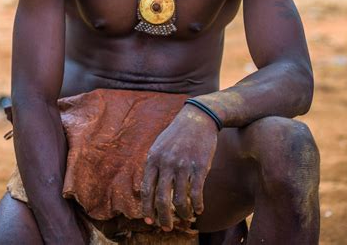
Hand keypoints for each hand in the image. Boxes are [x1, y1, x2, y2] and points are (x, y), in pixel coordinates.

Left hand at [140, 104, 217, 230]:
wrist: (198, 118)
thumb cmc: (177, 134)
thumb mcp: (159, 145)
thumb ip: (153, 165)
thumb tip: (147, 189)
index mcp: (153, 158)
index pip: (147, 189)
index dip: (147, 208)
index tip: (149, 220)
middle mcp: (166, 163)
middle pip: (161, 199)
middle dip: (163, 218)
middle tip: (166, 228)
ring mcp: (183, 165)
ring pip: (179, 200)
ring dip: (182, 214)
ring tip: (186, 218)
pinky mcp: (199, 167)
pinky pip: (196, 193)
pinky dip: (197, 206)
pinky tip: (198, 210)